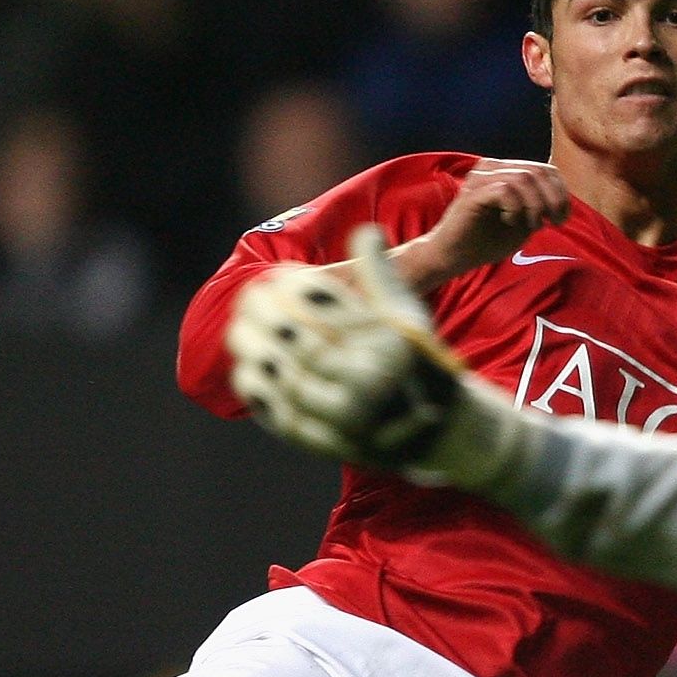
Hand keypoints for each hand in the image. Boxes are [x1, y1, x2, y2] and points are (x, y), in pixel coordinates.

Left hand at [228, 228, 531, 485]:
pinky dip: (256, 389)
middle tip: (248, 297)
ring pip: (281, 375)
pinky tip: (248, 367)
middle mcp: (369, 383)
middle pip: (294, 339)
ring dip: (252, 348)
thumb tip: (366, 231)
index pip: (322, 307)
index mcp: (388, 344)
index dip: (288, 287)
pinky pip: (277, 413)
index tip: (276, 277)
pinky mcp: (325, 444)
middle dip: (262, 313)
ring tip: (240, 329)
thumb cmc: (416, 363)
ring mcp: (345, 418)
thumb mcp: (408, 317)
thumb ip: (381, 275)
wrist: (436, 431)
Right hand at [394, 160, 569, 292]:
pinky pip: (505, 190)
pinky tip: (510, 221)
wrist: (453, 256)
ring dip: (535, 205)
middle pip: (538, 171)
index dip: (560, 192)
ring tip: (531, 225)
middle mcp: (492, 167)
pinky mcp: (472, 193)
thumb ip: (540, 207)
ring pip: (524, 178)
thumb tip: (561, 199)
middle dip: (553, 199)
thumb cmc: (486, 241)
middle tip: (553, 222)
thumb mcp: (523, 222)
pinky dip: (516, 208)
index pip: (545, 169)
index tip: (561, 218)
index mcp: (505, 171)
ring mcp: (480, 177)